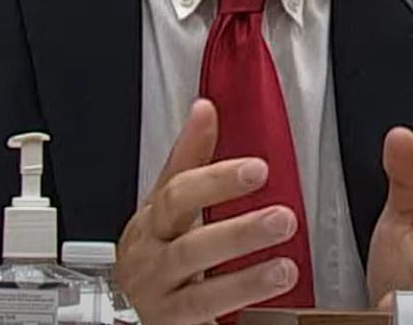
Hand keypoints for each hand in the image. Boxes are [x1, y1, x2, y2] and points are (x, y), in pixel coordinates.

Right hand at [115, 99, 300, 324]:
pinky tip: (269, 303)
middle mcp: (150, 260)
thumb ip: (188, 159)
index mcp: (151, 223)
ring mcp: (159, 299)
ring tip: (285, 269)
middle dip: (238, 231)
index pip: (178, 193)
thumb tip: (204, 109)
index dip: (217, 180)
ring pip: (199, 293)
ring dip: (245, 279)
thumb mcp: (166, 205)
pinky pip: (203, 320)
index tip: (257, 169)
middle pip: (191, 245)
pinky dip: (237, 309)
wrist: (128, 311)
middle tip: (283, 218)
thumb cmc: (152, 252)